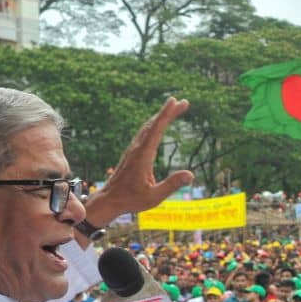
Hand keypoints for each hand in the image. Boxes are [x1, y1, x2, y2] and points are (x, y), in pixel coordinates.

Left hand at [86, 98, 194, 223]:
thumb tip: (191, 175)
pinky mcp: (133, 153)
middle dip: (168, 112)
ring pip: (148, 127)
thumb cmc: (131, 200)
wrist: (109, 200)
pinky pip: (145, 133)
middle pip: (153, 124)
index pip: (156, 129)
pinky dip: (154, 124)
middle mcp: (137, 148)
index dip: (166, 114)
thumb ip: (172, 185)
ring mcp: (133, 150)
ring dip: (161, 116)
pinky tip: (158, 123)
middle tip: (184, 102)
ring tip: (175, 108)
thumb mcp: (154, 196)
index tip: (176, 101)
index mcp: (143, 156)